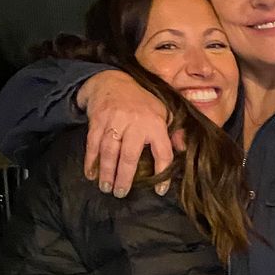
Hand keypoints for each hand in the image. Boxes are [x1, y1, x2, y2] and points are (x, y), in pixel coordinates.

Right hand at [79, 70, 183, 197]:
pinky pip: (92, 143)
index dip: (162, 173)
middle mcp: (135, 123)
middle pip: (129, 156)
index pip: (163, 153)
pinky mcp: (97, 120)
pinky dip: (90, 160)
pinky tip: (90, 174)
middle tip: (121, 193)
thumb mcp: (164, 112)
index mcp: (155, 124)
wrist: (113, 81)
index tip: (160, 190)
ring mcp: (114, 121)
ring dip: (106, 172)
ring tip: (106, 188)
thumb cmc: (142, 102)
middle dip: (124, 177)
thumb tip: (184, 150)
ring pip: (109, 151)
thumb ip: (174, 132)